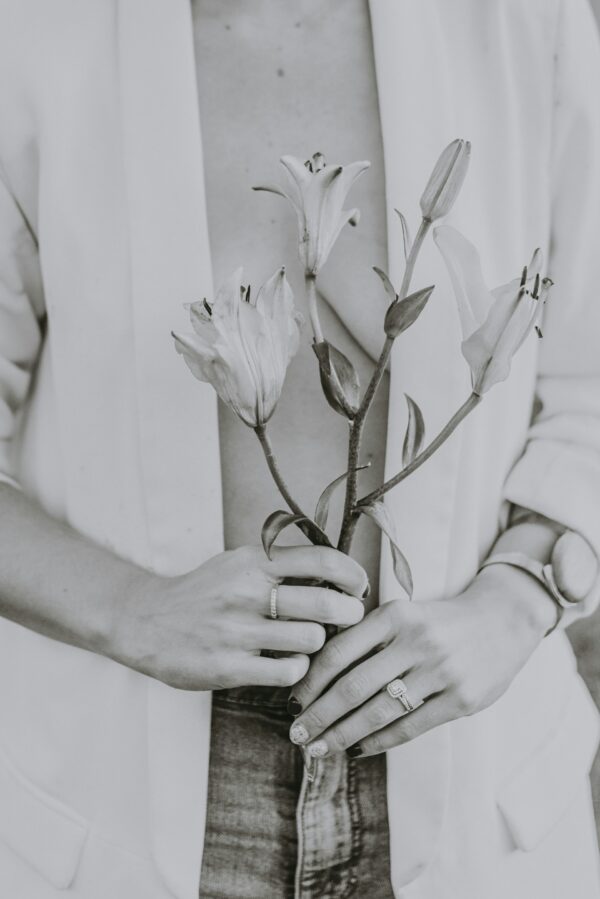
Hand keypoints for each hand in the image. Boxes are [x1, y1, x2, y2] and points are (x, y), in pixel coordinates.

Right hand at [112, 544, 366, 690]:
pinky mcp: (229, 666)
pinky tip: (289, 663)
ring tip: (309, 641)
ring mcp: (237, 631)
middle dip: (348, 613)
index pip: (320, 560)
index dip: (351, 574)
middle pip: (324, 604)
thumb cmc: (202, 592)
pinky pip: (288, 671)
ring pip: (311, 640)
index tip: (358, 587)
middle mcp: (246, 593)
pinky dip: (298, 669)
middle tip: (349, 617)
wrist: (145, 621)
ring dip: (319, 643)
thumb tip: (335, 570)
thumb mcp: (236, 564)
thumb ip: (278, 565)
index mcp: (252, 562)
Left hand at [287, 564, 555, 757]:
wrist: (504, 618)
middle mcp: (415, 641)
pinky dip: (380, 741)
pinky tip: (359, 749)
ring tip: (320, 748)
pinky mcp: (461, 699)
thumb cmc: (440, 620)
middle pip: (353, 687)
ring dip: (343, 735)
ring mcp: (440, 672)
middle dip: (319, 716)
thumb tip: (317, 674)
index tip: (293, 701)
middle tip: (297, 735)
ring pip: (378, 712)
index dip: (311, 681)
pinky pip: (410, 727)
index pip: (339, 651)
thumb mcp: (404, 614)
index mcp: (395, 616)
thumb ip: (368, 638)